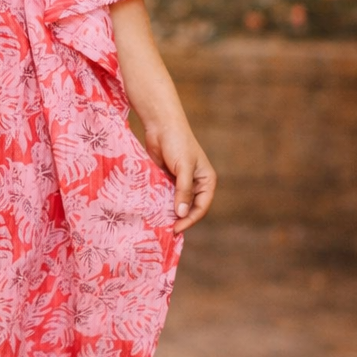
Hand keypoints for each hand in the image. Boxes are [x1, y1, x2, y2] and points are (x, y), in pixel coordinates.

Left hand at [142, 119, 216, 233]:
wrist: (161, 125)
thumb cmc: (177, 143)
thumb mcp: (183, 167)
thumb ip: (183, 190)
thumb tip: (182, 213)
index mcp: (206, 181)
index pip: (201, 207)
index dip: (190, 220)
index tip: (176, 228)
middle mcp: (195, 184)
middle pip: (189, 208)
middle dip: (179, 219)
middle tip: (165, 231)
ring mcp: (179, 182)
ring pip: (175, 204)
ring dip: (167, 213)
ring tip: (157, 225)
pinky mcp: (166, 179)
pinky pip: (164, 196)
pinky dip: (159, 204)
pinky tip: (151, 212)